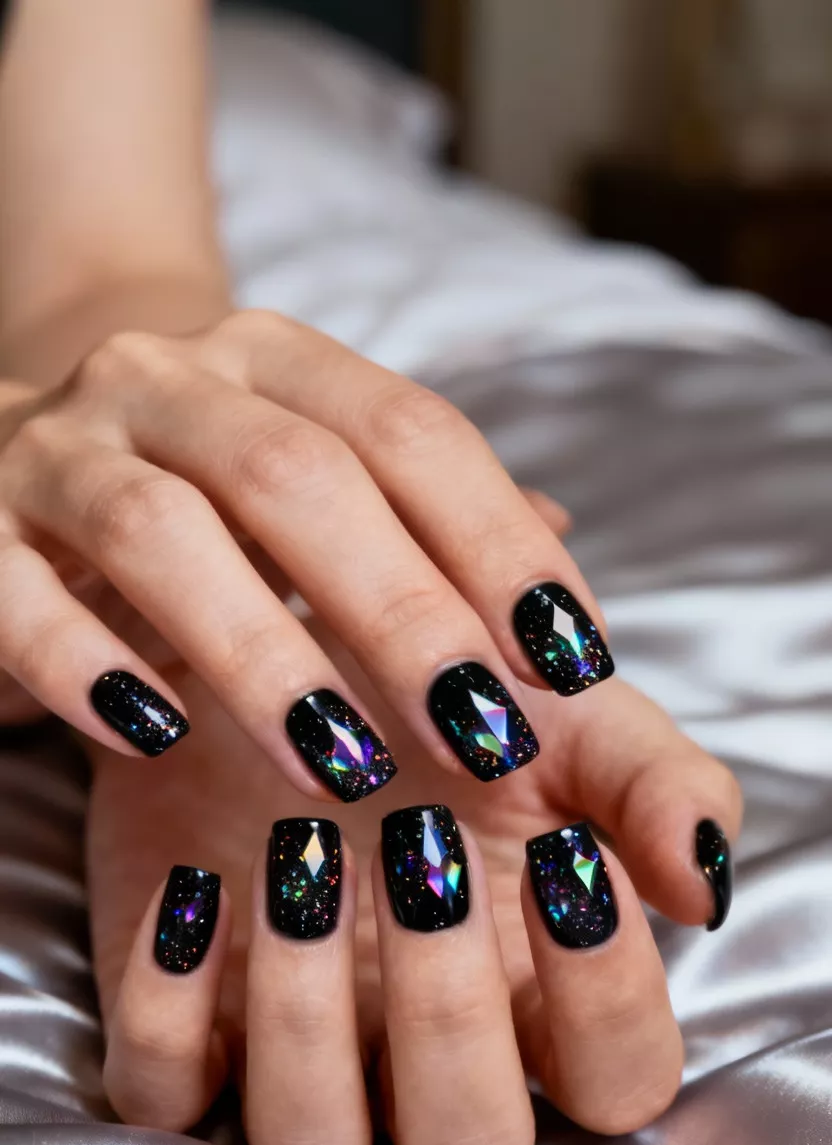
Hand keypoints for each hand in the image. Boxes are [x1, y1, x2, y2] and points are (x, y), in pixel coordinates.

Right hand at [0, 310, 597, 802]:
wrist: (2, 457)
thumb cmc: (194, 494)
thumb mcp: (310, 490)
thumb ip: (421, 513)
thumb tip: (558, 540)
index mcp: (272, 363)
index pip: (409, 432)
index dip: (498, 544)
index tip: (571, 659)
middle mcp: (163, 381)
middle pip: (297, 476)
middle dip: (403, 612)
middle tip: (481, 733)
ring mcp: (53, 449)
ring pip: (158, 530)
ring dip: (264, 656)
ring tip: (345, 764)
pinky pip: (18, 597)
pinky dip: (88, 669)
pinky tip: (159, 737)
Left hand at [93, 629, 739, 1144]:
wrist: (291, 648)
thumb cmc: (448, 694)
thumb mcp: (572, 717)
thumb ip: (658, 788)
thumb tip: (700, 881)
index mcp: (540, 995)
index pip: (617, 1082)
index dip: (608, 995)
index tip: (571, 855)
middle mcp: (424, 1053)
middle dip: (448, 1012)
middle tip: (423, 846)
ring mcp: (301, 1053)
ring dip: (307, 1014)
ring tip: (303, 850)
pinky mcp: (183, 1028)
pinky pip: (164, 1090)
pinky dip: (170, 1004)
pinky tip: (198, 885)